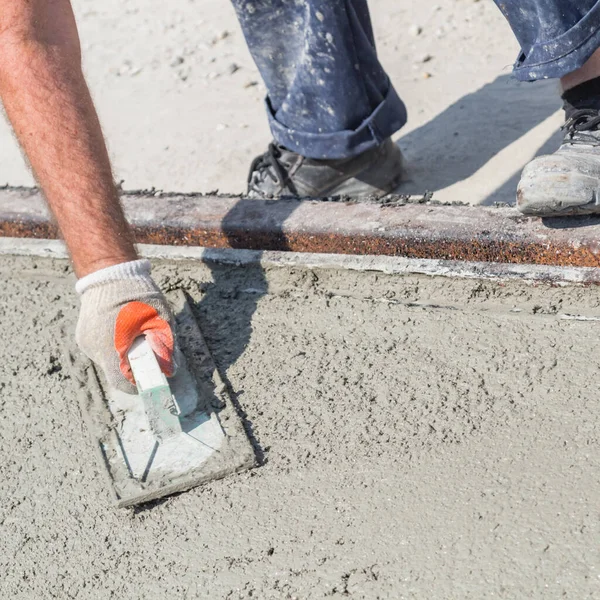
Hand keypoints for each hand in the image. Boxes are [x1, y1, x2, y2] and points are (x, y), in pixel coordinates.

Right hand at [75, 259, 175, 393]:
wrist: (108, 271)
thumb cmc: (137, 293)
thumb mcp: (160, 319)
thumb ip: (166, 346)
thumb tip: (172, 370)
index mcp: (112, 346)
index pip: (124, 382)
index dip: (142, 383)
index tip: (155, 376)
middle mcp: (95, 349)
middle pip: (116, 372)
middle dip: (135, 367)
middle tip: (150, 354)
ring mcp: (86, 342)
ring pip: (109, 361)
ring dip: (125, 355)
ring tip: (137, 336)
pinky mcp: (84, 335)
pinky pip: (102, 349)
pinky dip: (114, 345)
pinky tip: (124, 329)